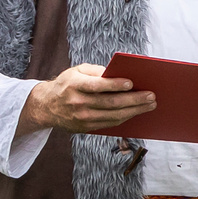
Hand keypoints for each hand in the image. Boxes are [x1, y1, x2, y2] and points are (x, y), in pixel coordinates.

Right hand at [21, 63, 154, 134]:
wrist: (46, 107)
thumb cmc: (66, 84)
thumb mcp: (76, 71)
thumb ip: (95, 71)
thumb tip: (117, 73)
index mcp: (74, 85)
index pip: (97, 85)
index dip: (114, 85)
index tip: (131, 83)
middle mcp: (78, 103)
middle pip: (110, 103)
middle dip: (134, 100)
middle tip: (151, 96)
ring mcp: (82, 118)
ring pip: (113, 116)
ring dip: (135, 111)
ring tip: (150, 105)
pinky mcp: (86, 127)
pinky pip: (110, 124)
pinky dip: (125, 118)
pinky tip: (136, 112)